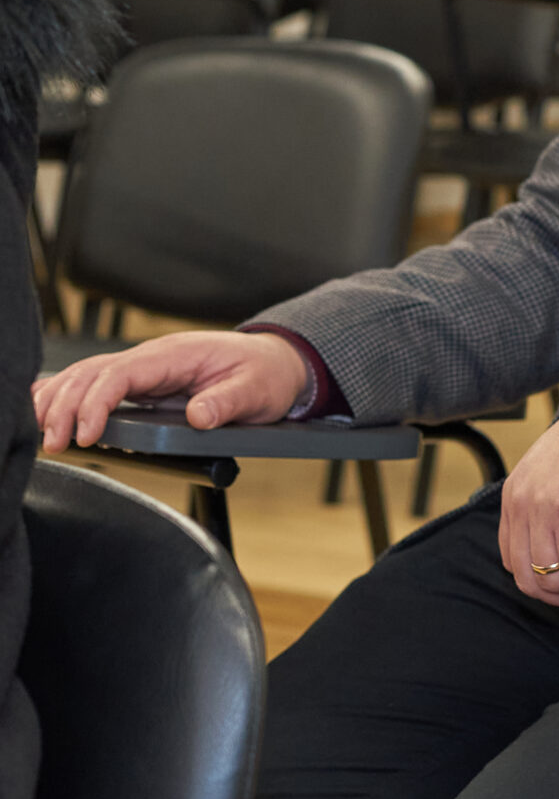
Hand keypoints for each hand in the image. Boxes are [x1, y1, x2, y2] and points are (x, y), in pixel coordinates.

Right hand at [33, 330, 305, 453]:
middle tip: (52, 444)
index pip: (120, 373)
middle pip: (92, 374)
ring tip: (42, 433)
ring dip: (59, 400)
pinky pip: (98, 383)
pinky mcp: (144, 381)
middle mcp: (154, 357)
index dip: (96, 403)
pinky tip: (49, 410)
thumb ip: (227, 402)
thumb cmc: (266, 374)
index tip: (85, 434)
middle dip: (65, 406)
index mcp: (176, 355)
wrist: (277, 361)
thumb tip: (198, 416)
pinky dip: (70, 395)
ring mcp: (146, 367)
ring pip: (87, 376)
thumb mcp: (257, 390)